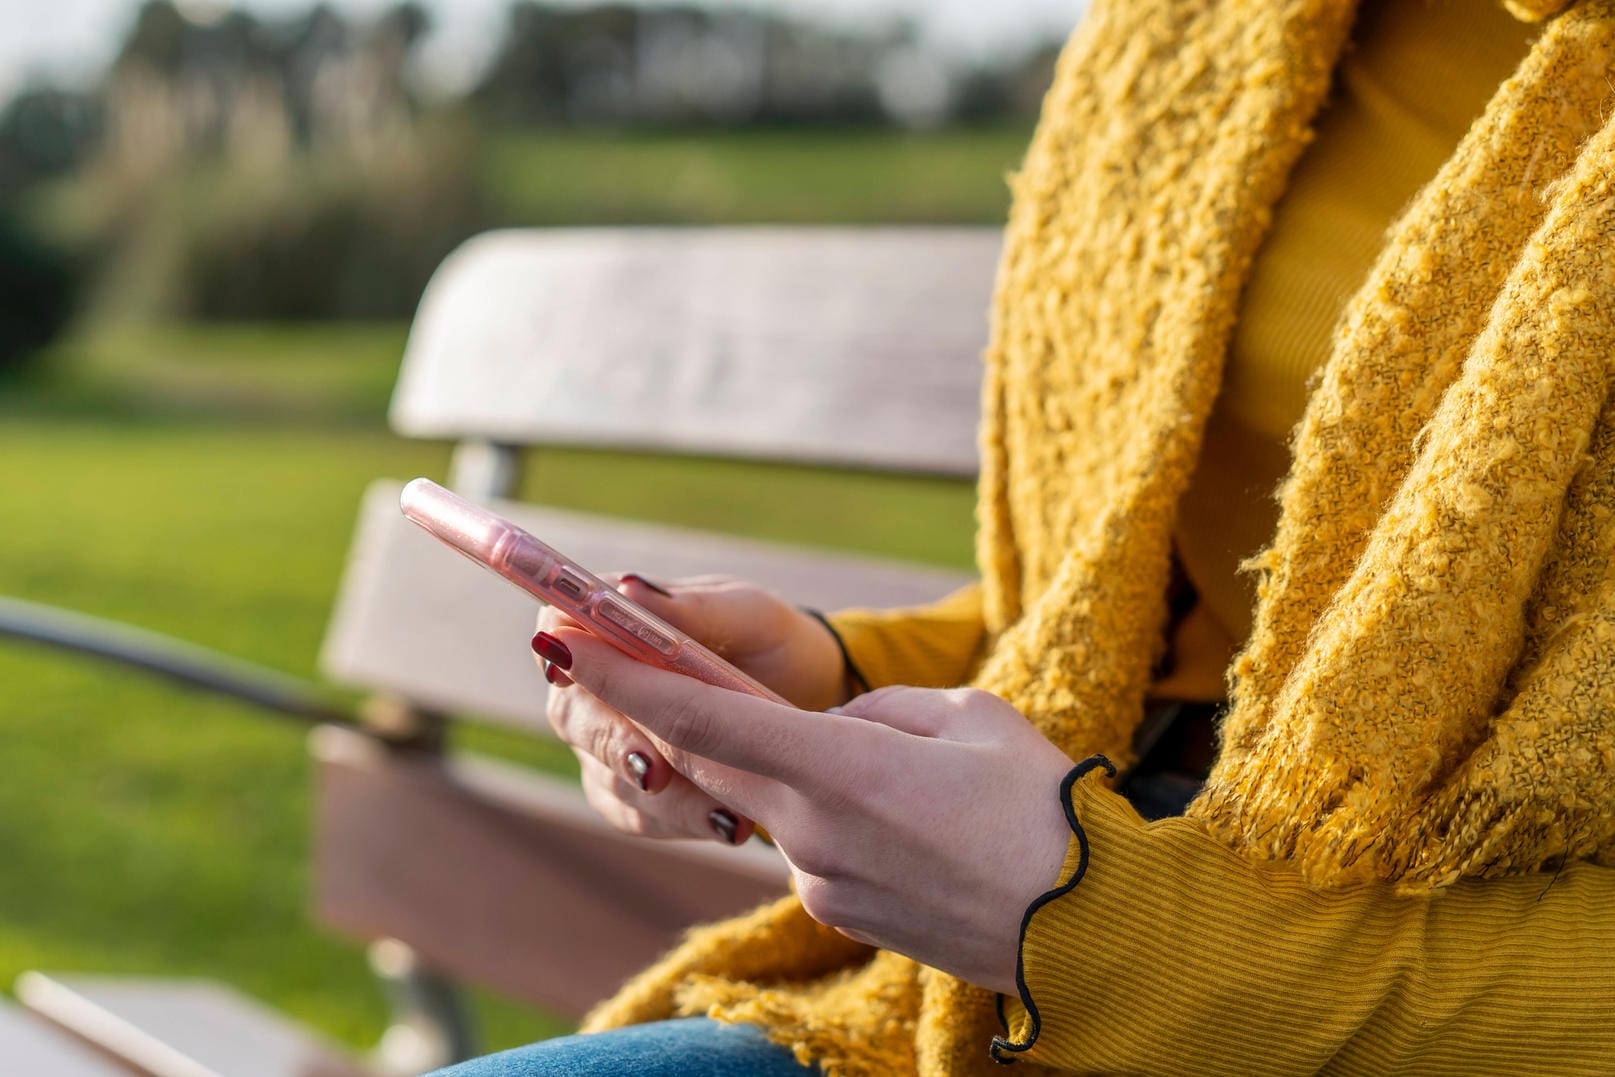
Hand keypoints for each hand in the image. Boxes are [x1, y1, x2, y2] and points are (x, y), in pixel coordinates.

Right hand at [535, 575, 848, 843]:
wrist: (811, 696)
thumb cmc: (767, 638)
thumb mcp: (744, 612)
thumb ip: (688, 607)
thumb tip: (626, 589)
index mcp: (610, 625)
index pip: (558, 633)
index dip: (562, 655)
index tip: (571, 674)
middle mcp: (598, 685)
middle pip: (572, 714)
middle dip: (615, 743)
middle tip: (656, 768)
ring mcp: (612, 743)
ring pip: (607, 776)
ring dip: (661, 797)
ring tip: (722, 812)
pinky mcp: (638, 793)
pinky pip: (641, 816)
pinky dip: (682, 822)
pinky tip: (729, 826)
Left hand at [546, 623, 1077, 994]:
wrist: (1090, 930)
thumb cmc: (1043, 809)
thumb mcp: (969, 718)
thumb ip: (881, 712)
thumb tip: (841, 729)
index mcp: (839, 768)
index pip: (704, 718)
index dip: (628, 681)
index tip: (565, 647)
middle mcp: (810, 831)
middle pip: (715, 758)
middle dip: (669, 714)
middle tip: (635, 667)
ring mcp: (820, 881)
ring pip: (775, 800)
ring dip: (792, 768)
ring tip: (901, 775)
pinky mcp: (839, 912)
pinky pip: (812, 843)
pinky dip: (828, 813)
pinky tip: (908, 820)